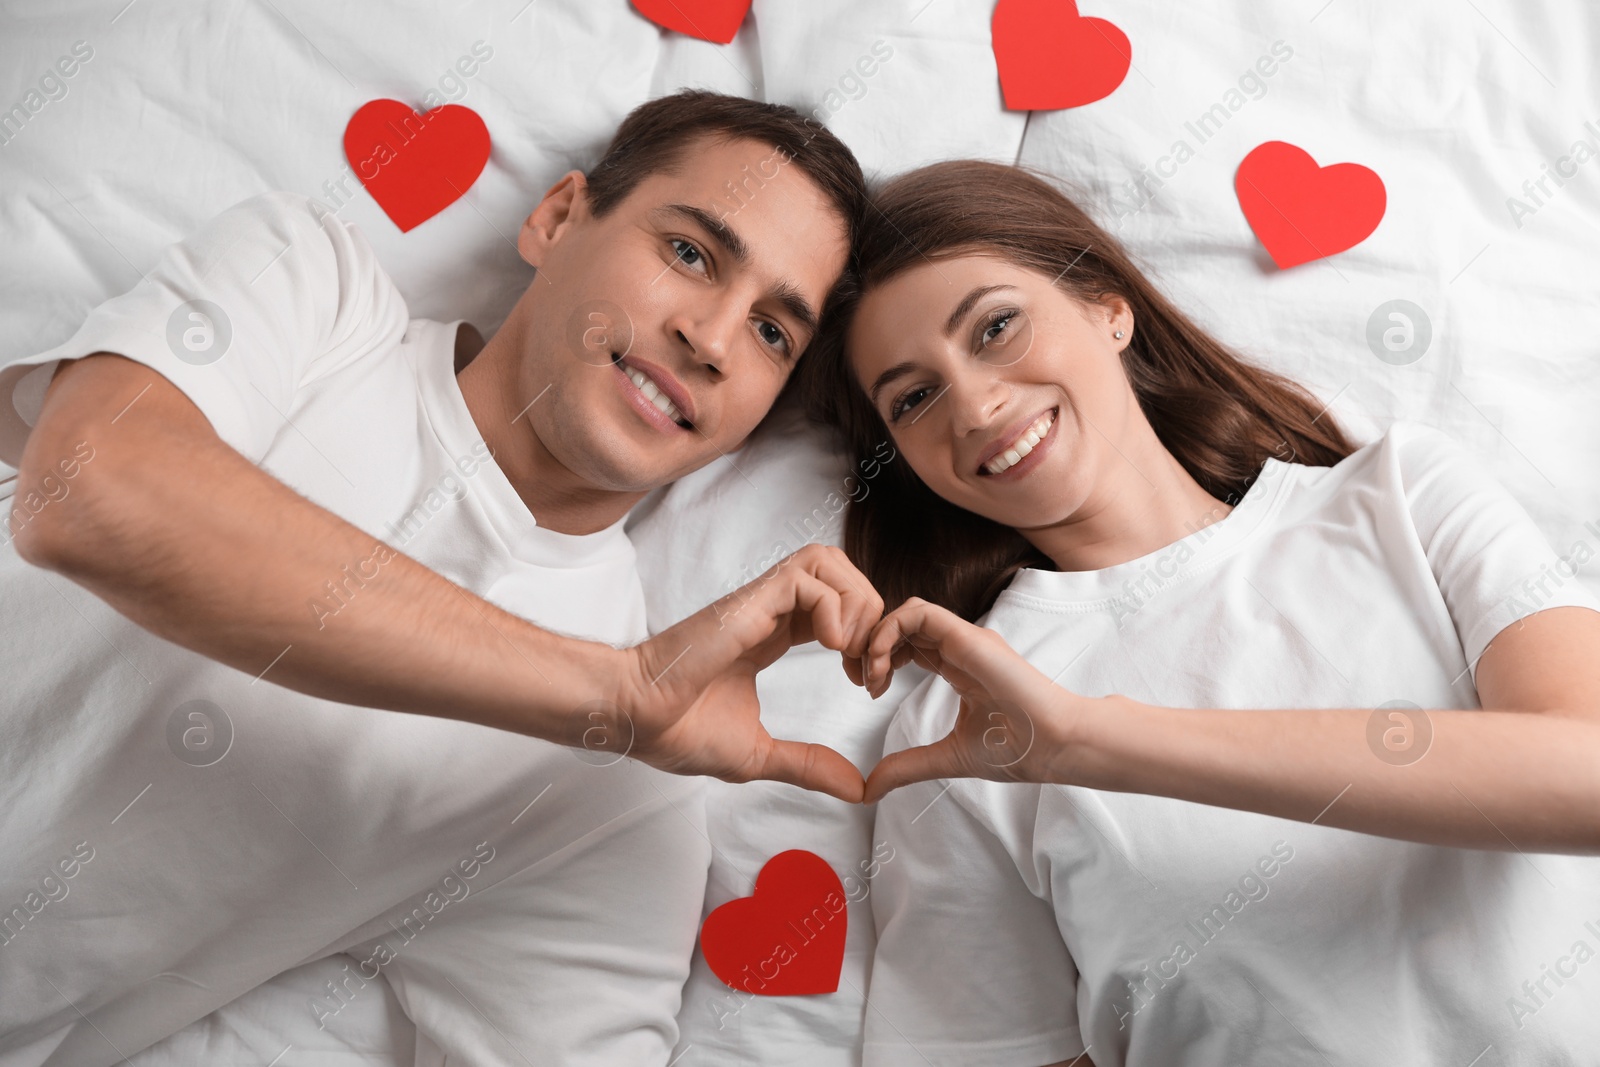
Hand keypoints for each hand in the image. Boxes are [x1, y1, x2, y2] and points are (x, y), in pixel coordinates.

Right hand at [612, 543, 883, 801]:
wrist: (639, 719)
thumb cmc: (681, 731)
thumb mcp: (762, 755)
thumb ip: (809, 765)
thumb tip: (857, 788)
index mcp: (774, 635)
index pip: (837, 605)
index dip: (864, 635)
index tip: (862, 681)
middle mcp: (770, 611)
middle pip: (841, 570)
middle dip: (871, 613)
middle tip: (864, 665)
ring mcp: (760, 602)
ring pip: (829, 561)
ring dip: (855, 603)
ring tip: (846, 652)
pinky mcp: (750, 601)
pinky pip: (808, 577)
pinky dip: (833, 607)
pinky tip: (828, 646)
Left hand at [856, 596, 1092, 803]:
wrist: (1054, 746)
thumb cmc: (1016, 749)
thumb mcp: (946, 757)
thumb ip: (906, 767)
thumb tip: (868, 790)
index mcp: (958, 665)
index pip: (909, 643)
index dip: (881, 658)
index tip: (870, 691)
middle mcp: (960, 646)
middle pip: (903, 623)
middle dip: (871, 646)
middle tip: (862, 681)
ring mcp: (965, 638)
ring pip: (907, 611)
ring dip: (878, 638)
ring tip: (873, 677)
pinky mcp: (969, 637)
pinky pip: (919, 614)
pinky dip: (890, 632)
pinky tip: (884, 667)